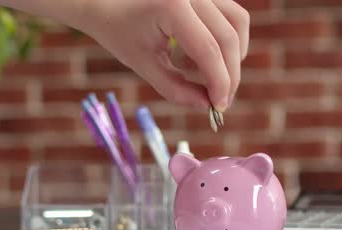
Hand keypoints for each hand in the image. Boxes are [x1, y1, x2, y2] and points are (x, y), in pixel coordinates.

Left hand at [79, 0, 249, 111]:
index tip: (219, 107)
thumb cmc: (118, 31)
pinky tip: (202, 58)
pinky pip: (231, 15)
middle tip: (220, 102)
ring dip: (232, 56)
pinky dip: (226, 41)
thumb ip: (175, 88)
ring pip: (237, 23)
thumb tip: (206, 105)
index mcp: (173, 6)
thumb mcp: (143, 65)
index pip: (208, 49)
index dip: (219, 82)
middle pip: (228, 38)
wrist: (105, 2)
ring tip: (211, 79)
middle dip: (229, 75)